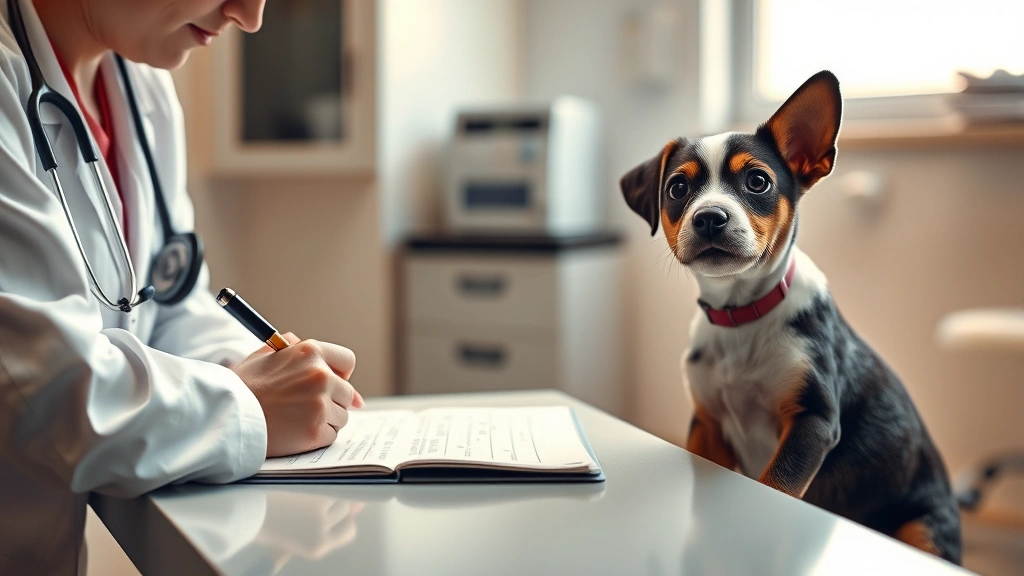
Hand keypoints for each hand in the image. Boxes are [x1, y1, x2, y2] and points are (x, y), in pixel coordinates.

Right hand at [233, 333, 364, 456]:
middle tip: (302, 406)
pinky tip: (294, 432)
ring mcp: (319, 405)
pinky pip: (330, 435)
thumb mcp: (266, 354)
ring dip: (324, 420)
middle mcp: (320, 375)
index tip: (333, 384)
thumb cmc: (243, 387)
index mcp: (310, 352)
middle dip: (331, 401)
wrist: (224, 415)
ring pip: (341, 416)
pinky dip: (316, 437)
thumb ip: (297, 349)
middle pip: (346, 393)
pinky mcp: (315, 431)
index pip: (347, 361)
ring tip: (294, 418)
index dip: (340, 374)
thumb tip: (331, 366)